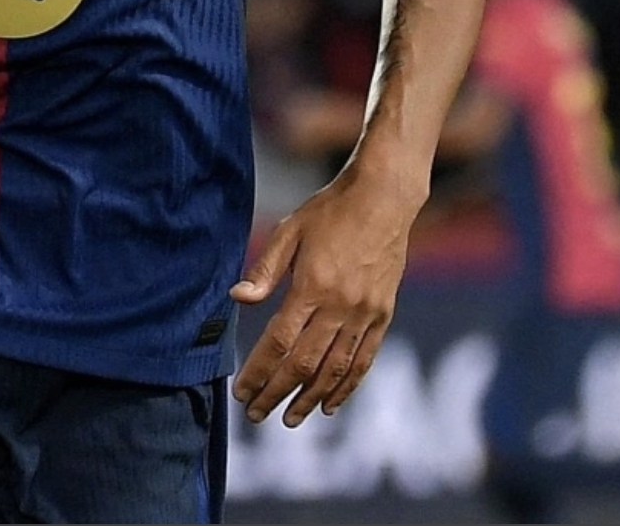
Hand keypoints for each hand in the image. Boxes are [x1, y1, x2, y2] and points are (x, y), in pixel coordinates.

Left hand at [230, 165, 420, 425]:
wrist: (382, 199)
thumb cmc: (328, 212)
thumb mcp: (288, 231)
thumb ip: (265, 270)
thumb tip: (237, 299)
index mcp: (312, 287)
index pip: (279, 342)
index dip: (259, 371)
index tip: (242, 392)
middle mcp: (340, 307)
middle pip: (304, 363)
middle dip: (278, 393)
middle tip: (257, 415)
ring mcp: (365, 314)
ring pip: (336, 369)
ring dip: (311, 398)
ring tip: (291, 419)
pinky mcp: (383, 315)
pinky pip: (364, 360)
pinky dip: (347, 386)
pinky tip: (331, 404)